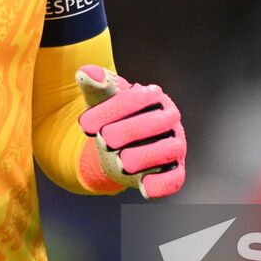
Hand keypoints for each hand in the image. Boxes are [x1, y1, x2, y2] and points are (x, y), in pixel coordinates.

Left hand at [75, 65, 185, 198]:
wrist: (120, 145)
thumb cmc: (114, 117)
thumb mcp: (102, 101)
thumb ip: (95, 86)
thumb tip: (85, 73)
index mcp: (153, 97)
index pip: (136, 99)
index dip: (110, 111)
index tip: (85, 126)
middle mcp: (169, 119)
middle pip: (155, 123)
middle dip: (128, 131)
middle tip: (104, 141)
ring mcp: (174, 145)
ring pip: (168, 150)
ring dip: (144, 156)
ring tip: (121, 161)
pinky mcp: (174, 171)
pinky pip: (175, 179)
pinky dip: (162, 184)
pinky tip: (144, 187)